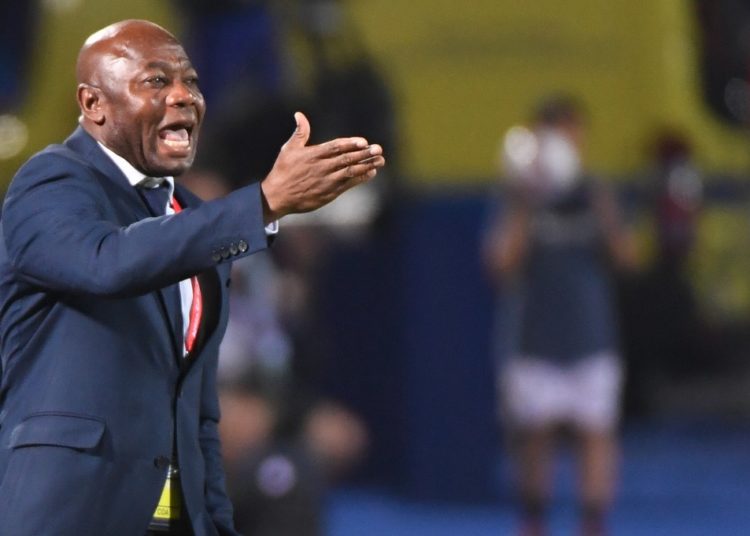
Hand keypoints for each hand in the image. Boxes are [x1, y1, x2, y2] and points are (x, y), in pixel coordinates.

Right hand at [260, 111, 385, 222]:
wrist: (278, 197)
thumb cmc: (283, 171)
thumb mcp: (289, 149)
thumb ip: (300, 133)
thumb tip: (299, 114)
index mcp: (313, 155)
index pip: (335, 147)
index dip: (350, 144)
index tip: (364, 141)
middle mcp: (322, 168)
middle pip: (346, 159)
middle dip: (364, 153)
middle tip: (378, 149)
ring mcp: (327, 181)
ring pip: (350, 172)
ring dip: (367, 166)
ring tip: (380, 160)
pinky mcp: (330, 193)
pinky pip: (348, 184)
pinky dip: (360, 178)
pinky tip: (371, 172)